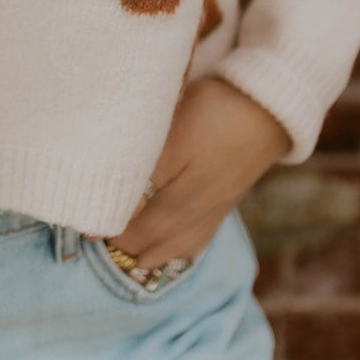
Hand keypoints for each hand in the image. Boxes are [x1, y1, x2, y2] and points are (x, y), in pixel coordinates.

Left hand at [86, 76, 291, 270]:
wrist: (272, 105)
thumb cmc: (215, 113)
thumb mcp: (169, 137)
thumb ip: (141, 175)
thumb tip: (115, 209)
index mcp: (179, 202)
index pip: (137, 231)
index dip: (110, 234)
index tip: (87, 231)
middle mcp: (198, 213)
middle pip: (159, 244)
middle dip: (129, 248)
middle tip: (103, 243)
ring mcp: (217, 207)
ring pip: (181, 245)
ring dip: (155, 253)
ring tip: (133, 255)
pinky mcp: (229, 198)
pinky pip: (202, 236)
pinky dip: (182, 248)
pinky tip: (176, 247)